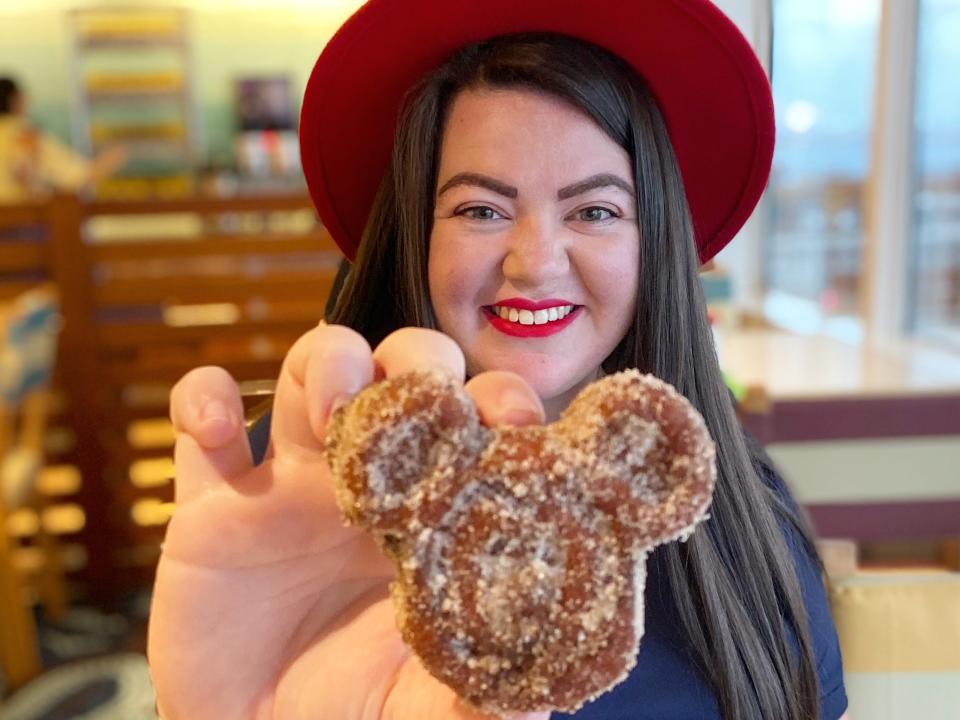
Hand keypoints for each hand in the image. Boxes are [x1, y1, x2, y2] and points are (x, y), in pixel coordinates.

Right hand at [148, 324, 549, 719]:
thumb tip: (531, 709)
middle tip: (416, 403)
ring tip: (330, 413)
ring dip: (327, 363)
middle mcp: (367, 475)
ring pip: (310, 370)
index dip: (499, 402)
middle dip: (416, 365)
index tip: (514, 421)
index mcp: (428, 508)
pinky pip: (199, 419)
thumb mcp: (418, 708)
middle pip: (402, 370)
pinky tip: (220, 431)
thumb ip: (472, 701)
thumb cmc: (348, 710)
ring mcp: (288, 479)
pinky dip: (203, 399)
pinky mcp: (213, 502)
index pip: (477, 423)